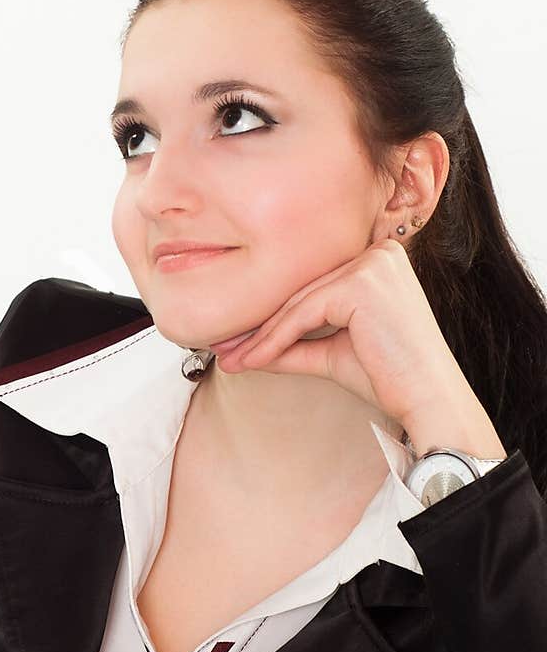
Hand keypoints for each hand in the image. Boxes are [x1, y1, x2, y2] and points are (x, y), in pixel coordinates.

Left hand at [211, 238, 486, 435]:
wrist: (428, 400)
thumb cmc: (389, 377)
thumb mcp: (331, 352)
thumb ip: (291, 343)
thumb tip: (242, 349)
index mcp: (376, 259)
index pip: (312, 287)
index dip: (271, 316)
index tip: (236, 339)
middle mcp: (377, 252)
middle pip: (301, 292)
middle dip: (258, 325)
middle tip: (223, 349)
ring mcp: (372, 264)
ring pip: (298, 303)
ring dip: (259, 335)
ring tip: (230, 359)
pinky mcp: (362, 283)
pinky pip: (303, 314)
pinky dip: (274, 339)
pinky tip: (252, 360)